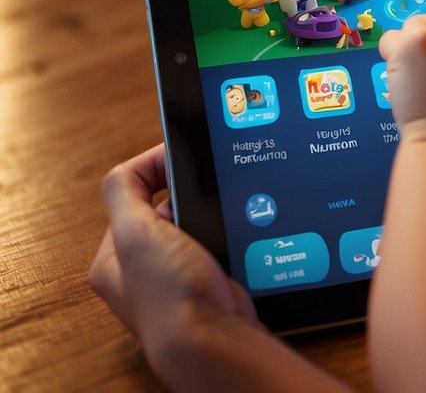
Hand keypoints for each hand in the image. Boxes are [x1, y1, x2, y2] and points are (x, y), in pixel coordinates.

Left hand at [89, 144, 260, 367]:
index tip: (186, 160)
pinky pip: (218, 247)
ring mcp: (176, 279)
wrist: (213, 338)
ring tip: (221, 223)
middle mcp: (141, 270)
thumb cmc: (170, 295)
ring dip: (210, 220)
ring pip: (195, 228)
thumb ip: (125, 191)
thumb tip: (143, 161)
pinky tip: (236, 239)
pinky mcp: (208, 286)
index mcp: (114, 257)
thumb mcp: (135, 231)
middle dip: (189, 201)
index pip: (131, 194)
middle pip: (167, 210)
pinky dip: (227, 239)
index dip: (158, 172)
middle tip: (206, 200)